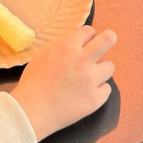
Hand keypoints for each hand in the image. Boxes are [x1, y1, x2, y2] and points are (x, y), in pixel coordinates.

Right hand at [12, 25, 117, 141]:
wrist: (32, 112)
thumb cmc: (33, 83)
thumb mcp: (43, 56)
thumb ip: (61, 49)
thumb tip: (73, 48)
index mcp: (68, 48)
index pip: (89, 31)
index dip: (87, 35)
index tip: (85, 42)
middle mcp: (83, 61)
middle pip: (108, 39)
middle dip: (109, 38)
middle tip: (104, 44)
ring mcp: (91, 81)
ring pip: (110, 66)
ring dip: (101, 70)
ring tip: (90, 77)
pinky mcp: (95, 99)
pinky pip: (107, 89)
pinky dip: (99, 90)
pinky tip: (88, 93)